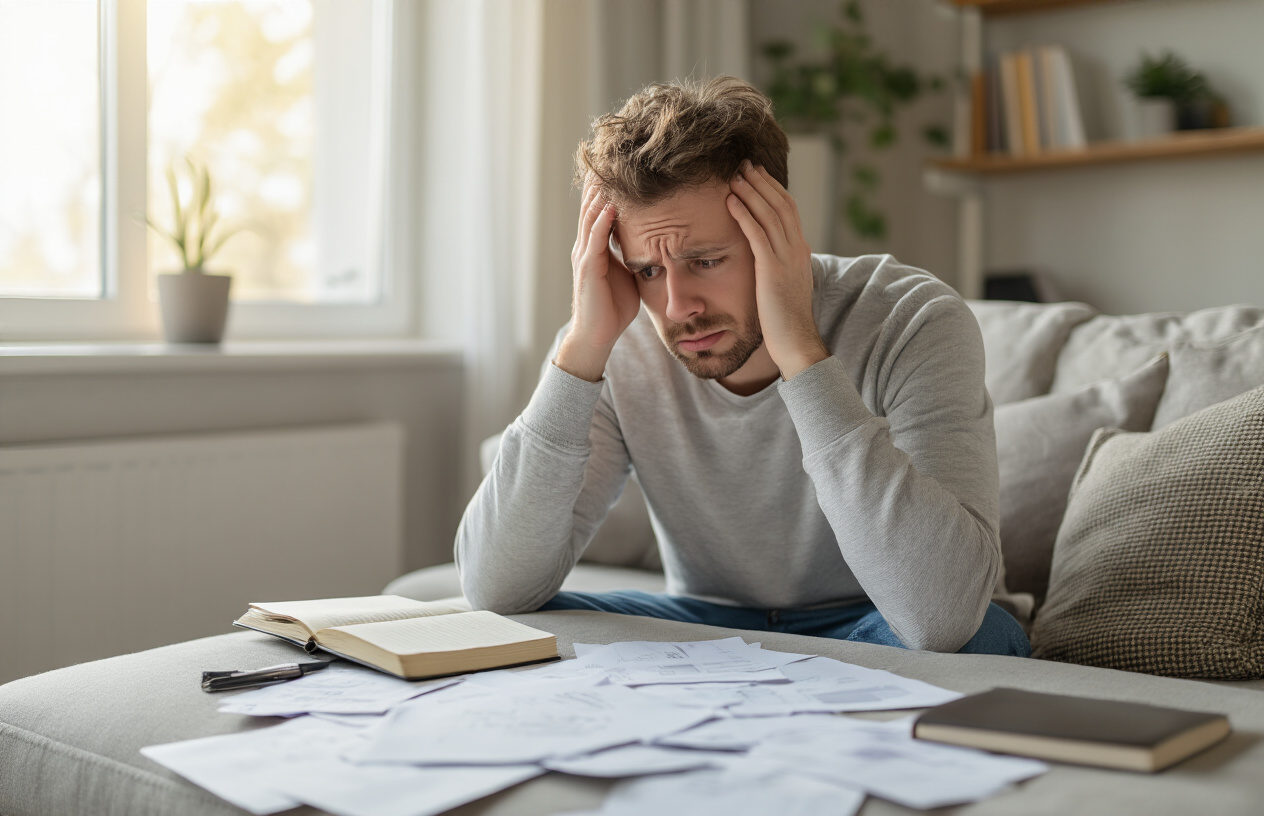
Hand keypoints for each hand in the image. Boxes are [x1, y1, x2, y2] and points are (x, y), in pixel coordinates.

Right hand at [556, 181, 640, 381]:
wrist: (598, 336)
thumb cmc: (614, 308)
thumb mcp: (629, 274)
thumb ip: (636, 255)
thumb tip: (655, 242)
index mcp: (596, 246)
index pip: (601, 208)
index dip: (608, 186)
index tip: (620, 163)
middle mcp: (586, 246)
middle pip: (592, 205)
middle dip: (600, 180)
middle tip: (610, 153)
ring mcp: (584, 256)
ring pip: (591, 217)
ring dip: (600, 194)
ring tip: (608, 170)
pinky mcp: (587, 269)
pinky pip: (594, 241)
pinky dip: (602, 222)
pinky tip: (611, 206)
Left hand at [726, 162, 828, 379]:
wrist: (796, 341)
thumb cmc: (785, 318)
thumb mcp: (784, 284)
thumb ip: (777, 264)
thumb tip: (765, 253)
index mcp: (801, 250)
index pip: (788, 209)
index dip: (771, 189)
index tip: (755, 174)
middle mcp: (798, 249)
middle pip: (781, 204)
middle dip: (761, 182)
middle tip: (743, 164)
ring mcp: (788, 259)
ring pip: (770, 214)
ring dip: (751, 192)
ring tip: (733, 176)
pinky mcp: (773, 270)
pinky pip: (757, 235)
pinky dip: (744, 214)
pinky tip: (730, 202)